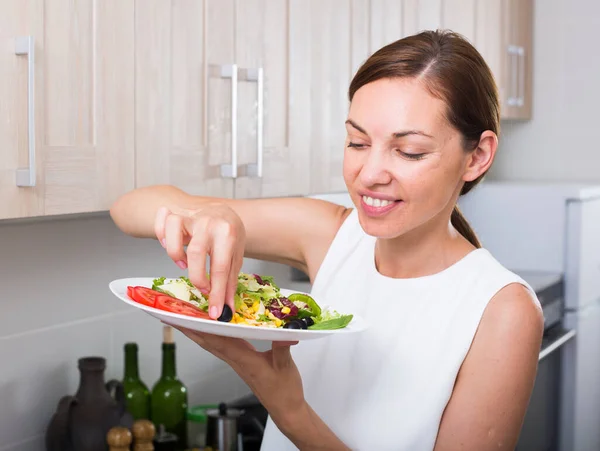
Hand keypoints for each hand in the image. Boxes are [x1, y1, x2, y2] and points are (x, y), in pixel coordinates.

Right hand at [154, 204, 245, 318]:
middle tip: (202, 288)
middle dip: (197, 277)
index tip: (215, 311)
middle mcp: (209, 222)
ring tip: (183, 263)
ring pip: (173, 231)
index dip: (217, 293)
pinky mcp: (177, 214)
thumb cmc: (229, 235)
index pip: (220, 268)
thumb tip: (226, 307)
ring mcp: (191, 216)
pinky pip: (161, 222)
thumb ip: (229, 281)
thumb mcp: (235, 256)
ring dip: (175, 252)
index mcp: (228, 233)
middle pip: (196, 252)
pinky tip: (169, 244)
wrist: (224, 211)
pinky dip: (160, 234)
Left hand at [171, 325, 303, 428]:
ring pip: (213, 344)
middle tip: (174, 313)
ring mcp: (238, 361)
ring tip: (187, 317)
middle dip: (190, 327)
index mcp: (244, 359)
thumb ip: (282, 348)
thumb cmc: (284, 391)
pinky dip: (213, 336)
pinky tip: (213, 328)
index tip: (184, 317)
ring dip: (198, 331)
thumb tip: (284, 331)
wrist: (285, 409)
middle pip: (208, 342)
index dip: (200, 328)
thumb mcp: (285, 367)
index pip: (217, 341)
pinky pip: (223, 346)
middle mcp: (236, 360)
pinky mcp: (243, 362)